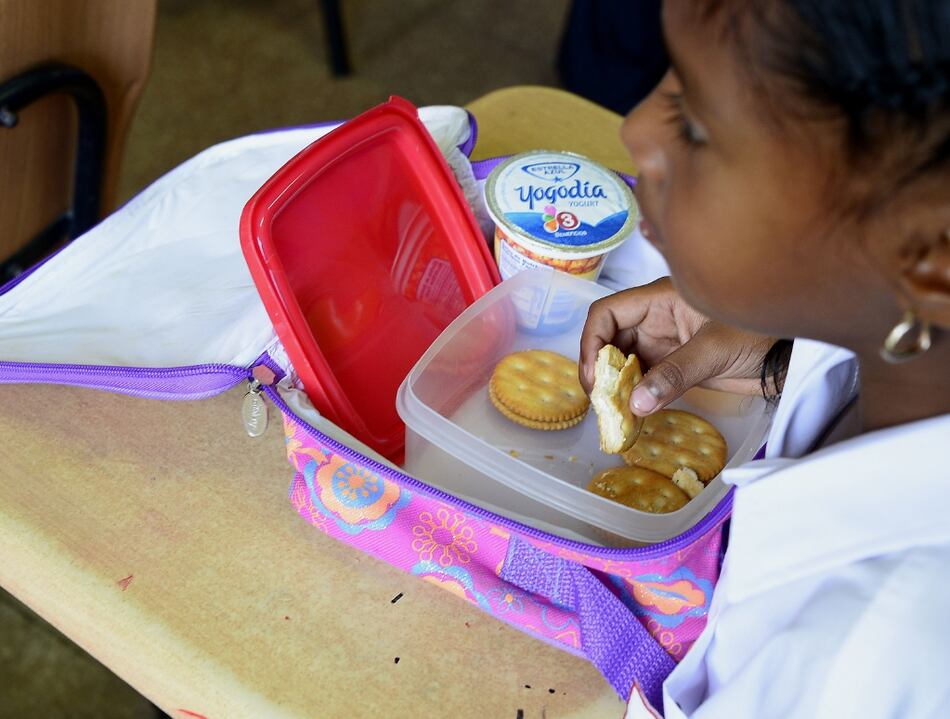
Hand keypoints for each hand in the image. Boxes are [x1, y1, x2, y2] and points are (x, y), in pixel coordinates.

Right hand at [579, 277, 776, 414]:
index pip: (607, 313)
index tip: (593, 374)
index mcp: (660, 299)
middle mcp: (656, 319)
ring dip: (615, 387)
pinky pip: (644, 380)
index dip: (592, 341)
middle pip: (610, 340)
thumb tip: (636, 403)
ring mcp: (664, 343)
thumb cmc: (760, 334)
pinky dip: (634, 396)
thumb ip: (675, 374)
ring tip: (613, 412)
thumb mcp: (715, 350)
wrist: (791, 356)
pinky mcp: (675, 366)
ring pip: (624, 363)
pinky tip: (632, 413)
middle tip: (601, 400)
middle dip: (600, 369)